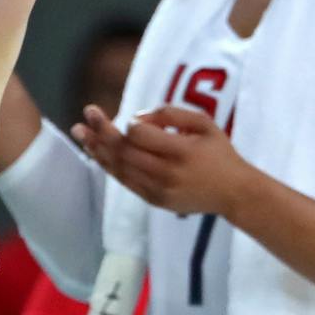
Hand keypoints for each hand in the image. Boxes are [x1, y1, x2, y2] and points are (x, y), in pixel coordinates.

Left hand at [74, 102, 249, 217]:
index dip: (134, 123)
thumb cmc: (219, 153)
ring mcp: (158, 190)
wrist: (233, 193)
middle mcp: (167, 174)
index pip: (140, 135)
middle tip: (86, 113)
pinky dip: (109, 166)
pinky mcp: (154, 201)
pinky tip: (96, 152)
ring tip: (81, 132)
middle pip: (125, 151)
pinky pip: (125, 181)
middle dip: (102, 131)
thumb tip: (137, 117)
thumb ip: (171, 113)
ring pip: (120, 168)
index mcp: (181, 152)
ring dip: (98, 149)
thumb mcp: (204, 124)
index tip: (140, 120)